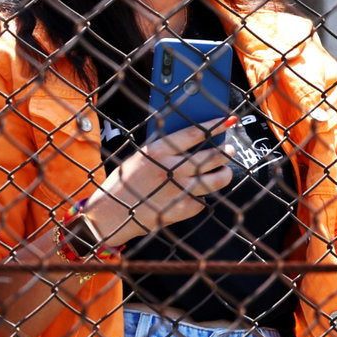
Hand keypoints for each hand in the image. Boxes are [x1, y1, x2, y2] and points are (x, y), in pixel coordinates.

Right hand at [83, 121, 233, 246]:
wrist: (108, 216)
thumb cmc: (126, 182)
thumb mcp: (141, 158)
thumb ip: (165, 149)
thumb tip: (198, 137)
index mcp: (157, 151)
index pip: (194, 133)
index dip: (215, 126)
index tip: (229, 120)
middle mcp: (170, 169)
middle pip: (212, 157)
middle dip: (225, 152)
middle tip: (229, 150)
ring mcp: (178, 191)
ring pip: (216, 181)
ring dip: (224, 174)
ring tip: (223, 171)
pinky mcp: (181, 210)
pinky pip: (203, 201)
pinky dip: (201, 198)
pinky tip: (195, 194)